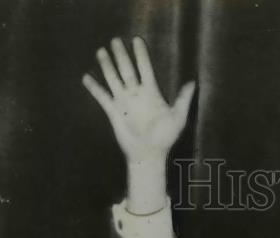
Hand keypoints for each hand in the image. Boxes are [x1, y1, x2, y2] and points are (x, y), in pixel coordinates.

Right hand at [83, 37, 194, 211]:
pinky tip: (86, 77)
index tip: (137, 40)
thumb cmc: (165, 139)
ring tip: (101, 51)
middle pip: (127, 69)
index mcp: (151, 93)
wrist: (149, 155)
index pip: (145, 68)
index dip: (141, 54)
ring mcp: (124, 102)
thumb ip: (183, 99)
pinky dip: (94, 88)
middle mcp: (136, 94)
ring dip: (107, 66)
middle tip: (116, 40)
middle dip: (121, 55)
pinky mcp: (114, 112)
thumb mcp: (178, 118)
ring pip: (113, 79)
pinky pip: (102, 97)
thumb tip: (193, 83)